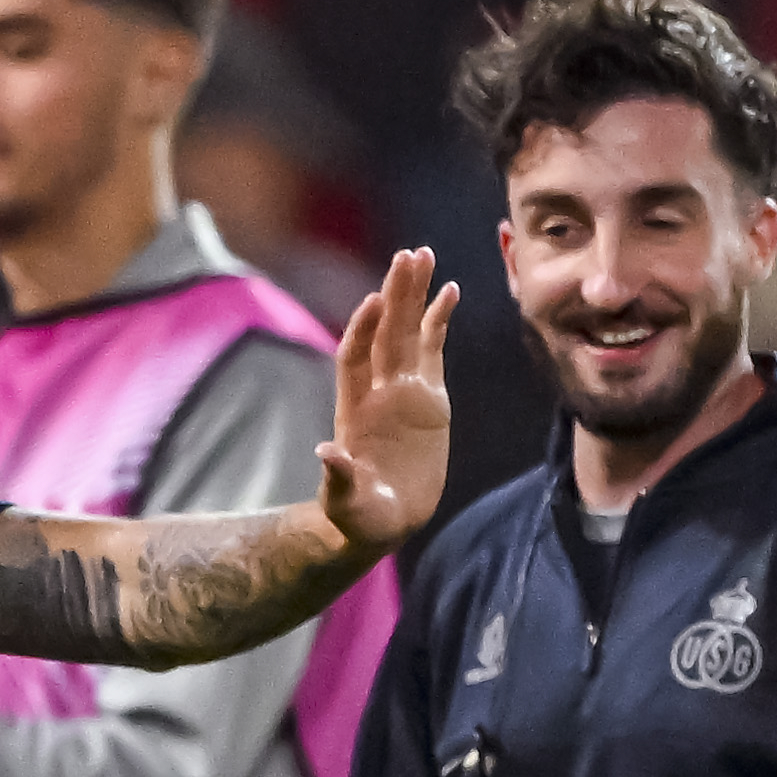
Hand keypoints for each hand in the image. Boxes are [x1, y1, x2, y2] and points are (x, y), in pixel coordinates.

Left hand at [317, 251, 454, 561]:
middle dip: (395, 295)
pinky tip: (450, 288)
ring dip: (415, 294)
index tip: (376, 300)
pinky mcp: (430, 398)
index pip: (355, 357)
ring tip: (424, 254)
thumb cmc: (357, 517)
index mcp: (356, 410)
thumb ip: (338, 479)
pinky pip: (433, 349)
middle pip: (385, 333)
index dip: (364, 329)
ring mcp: (404, 390)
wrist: (382, 522)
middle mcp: (378, 391)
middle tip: (407, 255)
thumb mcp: (346, 505)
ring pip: (409, 332)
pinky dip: (439, 320)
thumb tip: (327, 454)